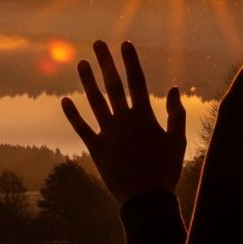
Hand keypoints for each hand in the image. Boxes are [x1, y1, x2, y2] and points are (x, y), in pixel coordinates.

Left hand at [61, 40, 185, 204]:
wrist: (146, 199)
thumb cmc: (165, 170)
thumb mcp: (177, 141)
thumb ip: (177, 114)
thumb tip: (174, 88)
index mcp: (145, 117)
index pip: (137, 82)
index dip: (131, 62)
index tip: (125, 44)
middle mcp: (124, 121)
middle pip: (113, 86)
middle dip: (106, 63)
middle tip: (98, 44)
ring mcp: (109, 134)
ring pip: (96, 102)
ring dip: (88, 82)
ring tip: (81, 63)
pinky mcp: (96, 149)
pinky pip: (82, 129)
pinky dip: (73, 115)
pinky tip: (65, 100)